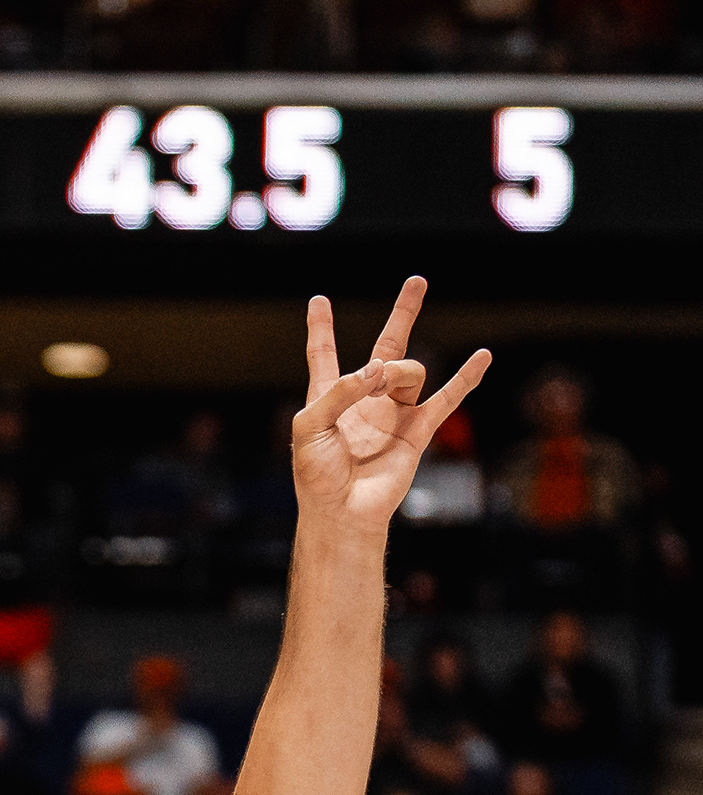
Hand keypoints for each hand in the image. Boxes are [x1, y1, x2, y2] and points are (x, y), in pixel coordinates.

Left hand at [291, 278, 490, 534]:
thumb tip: (377, 368)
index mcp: (328, 397)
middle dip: (403, 314)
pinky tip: (483, 356)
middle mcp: (364, 400)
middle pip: (387, 347)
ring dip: (398, 370)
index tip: (318, 301)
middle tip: (417, 281)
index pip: (324, 354)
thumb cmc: (316, 476)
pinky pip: (447, 398)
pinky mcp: (417, 431)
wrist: (343, 513)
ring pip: (409, 370)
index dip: (321, 328)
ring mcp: (393, 414)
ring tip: (385, 385)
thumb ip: (339, 390)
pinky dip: (466, 377)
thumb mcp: (309, 426)